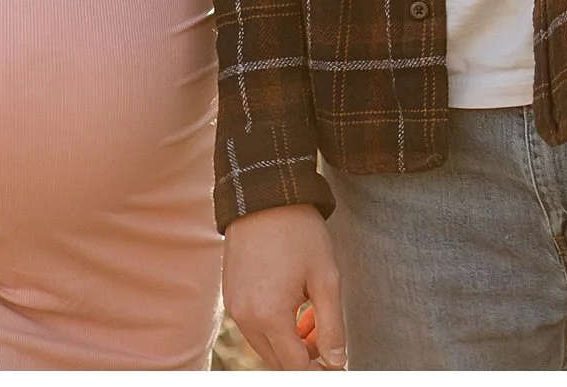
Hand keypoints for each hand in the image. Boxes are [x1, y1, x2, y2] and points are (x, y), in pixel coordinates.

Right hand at [223, 204, 344, 369]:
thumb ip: (332, 326)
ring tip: (311, 313)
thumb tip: (336, 361)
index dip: (319, 370)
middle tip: (326, 332)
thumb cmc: (299, 233)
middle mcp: (245, 317)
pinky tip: (292, 301)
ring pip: (265, 344)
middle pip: (278, 361)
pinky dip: (274, 324)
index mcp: (269, 315)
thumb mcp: (326, 278)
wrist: (265, 196)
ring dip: (290, 340)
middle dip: (305, 355)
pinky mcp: (230, 295)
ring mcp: (233, 306)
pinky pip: (253, 325)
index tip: (336, 363)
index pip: (295, 367)